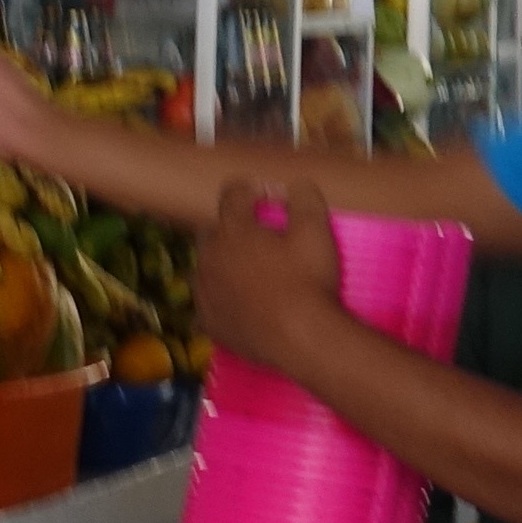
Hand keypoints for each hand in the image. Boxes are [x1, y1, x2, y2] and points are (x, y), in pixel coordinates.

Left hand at [194, 178, 348, 366]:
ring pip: (208, 267)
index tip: (266, 197)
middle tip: (261, 239)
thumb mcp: (316, 231)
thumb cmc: (309, 281)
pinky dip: (223, 299)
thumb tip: (296, 185)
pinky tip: (242, 304)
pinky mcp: (209, 322)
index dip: (249, 191)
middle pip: (214, 231)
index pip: (231, 195)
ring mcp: (205, 292)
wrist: (302, 338)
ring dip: (225, 265)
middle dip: (233, 229)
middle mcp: (210, 257)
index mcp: (233, 230)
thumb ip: (304, 200)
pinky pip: (210, 303)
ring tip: (252, 273)